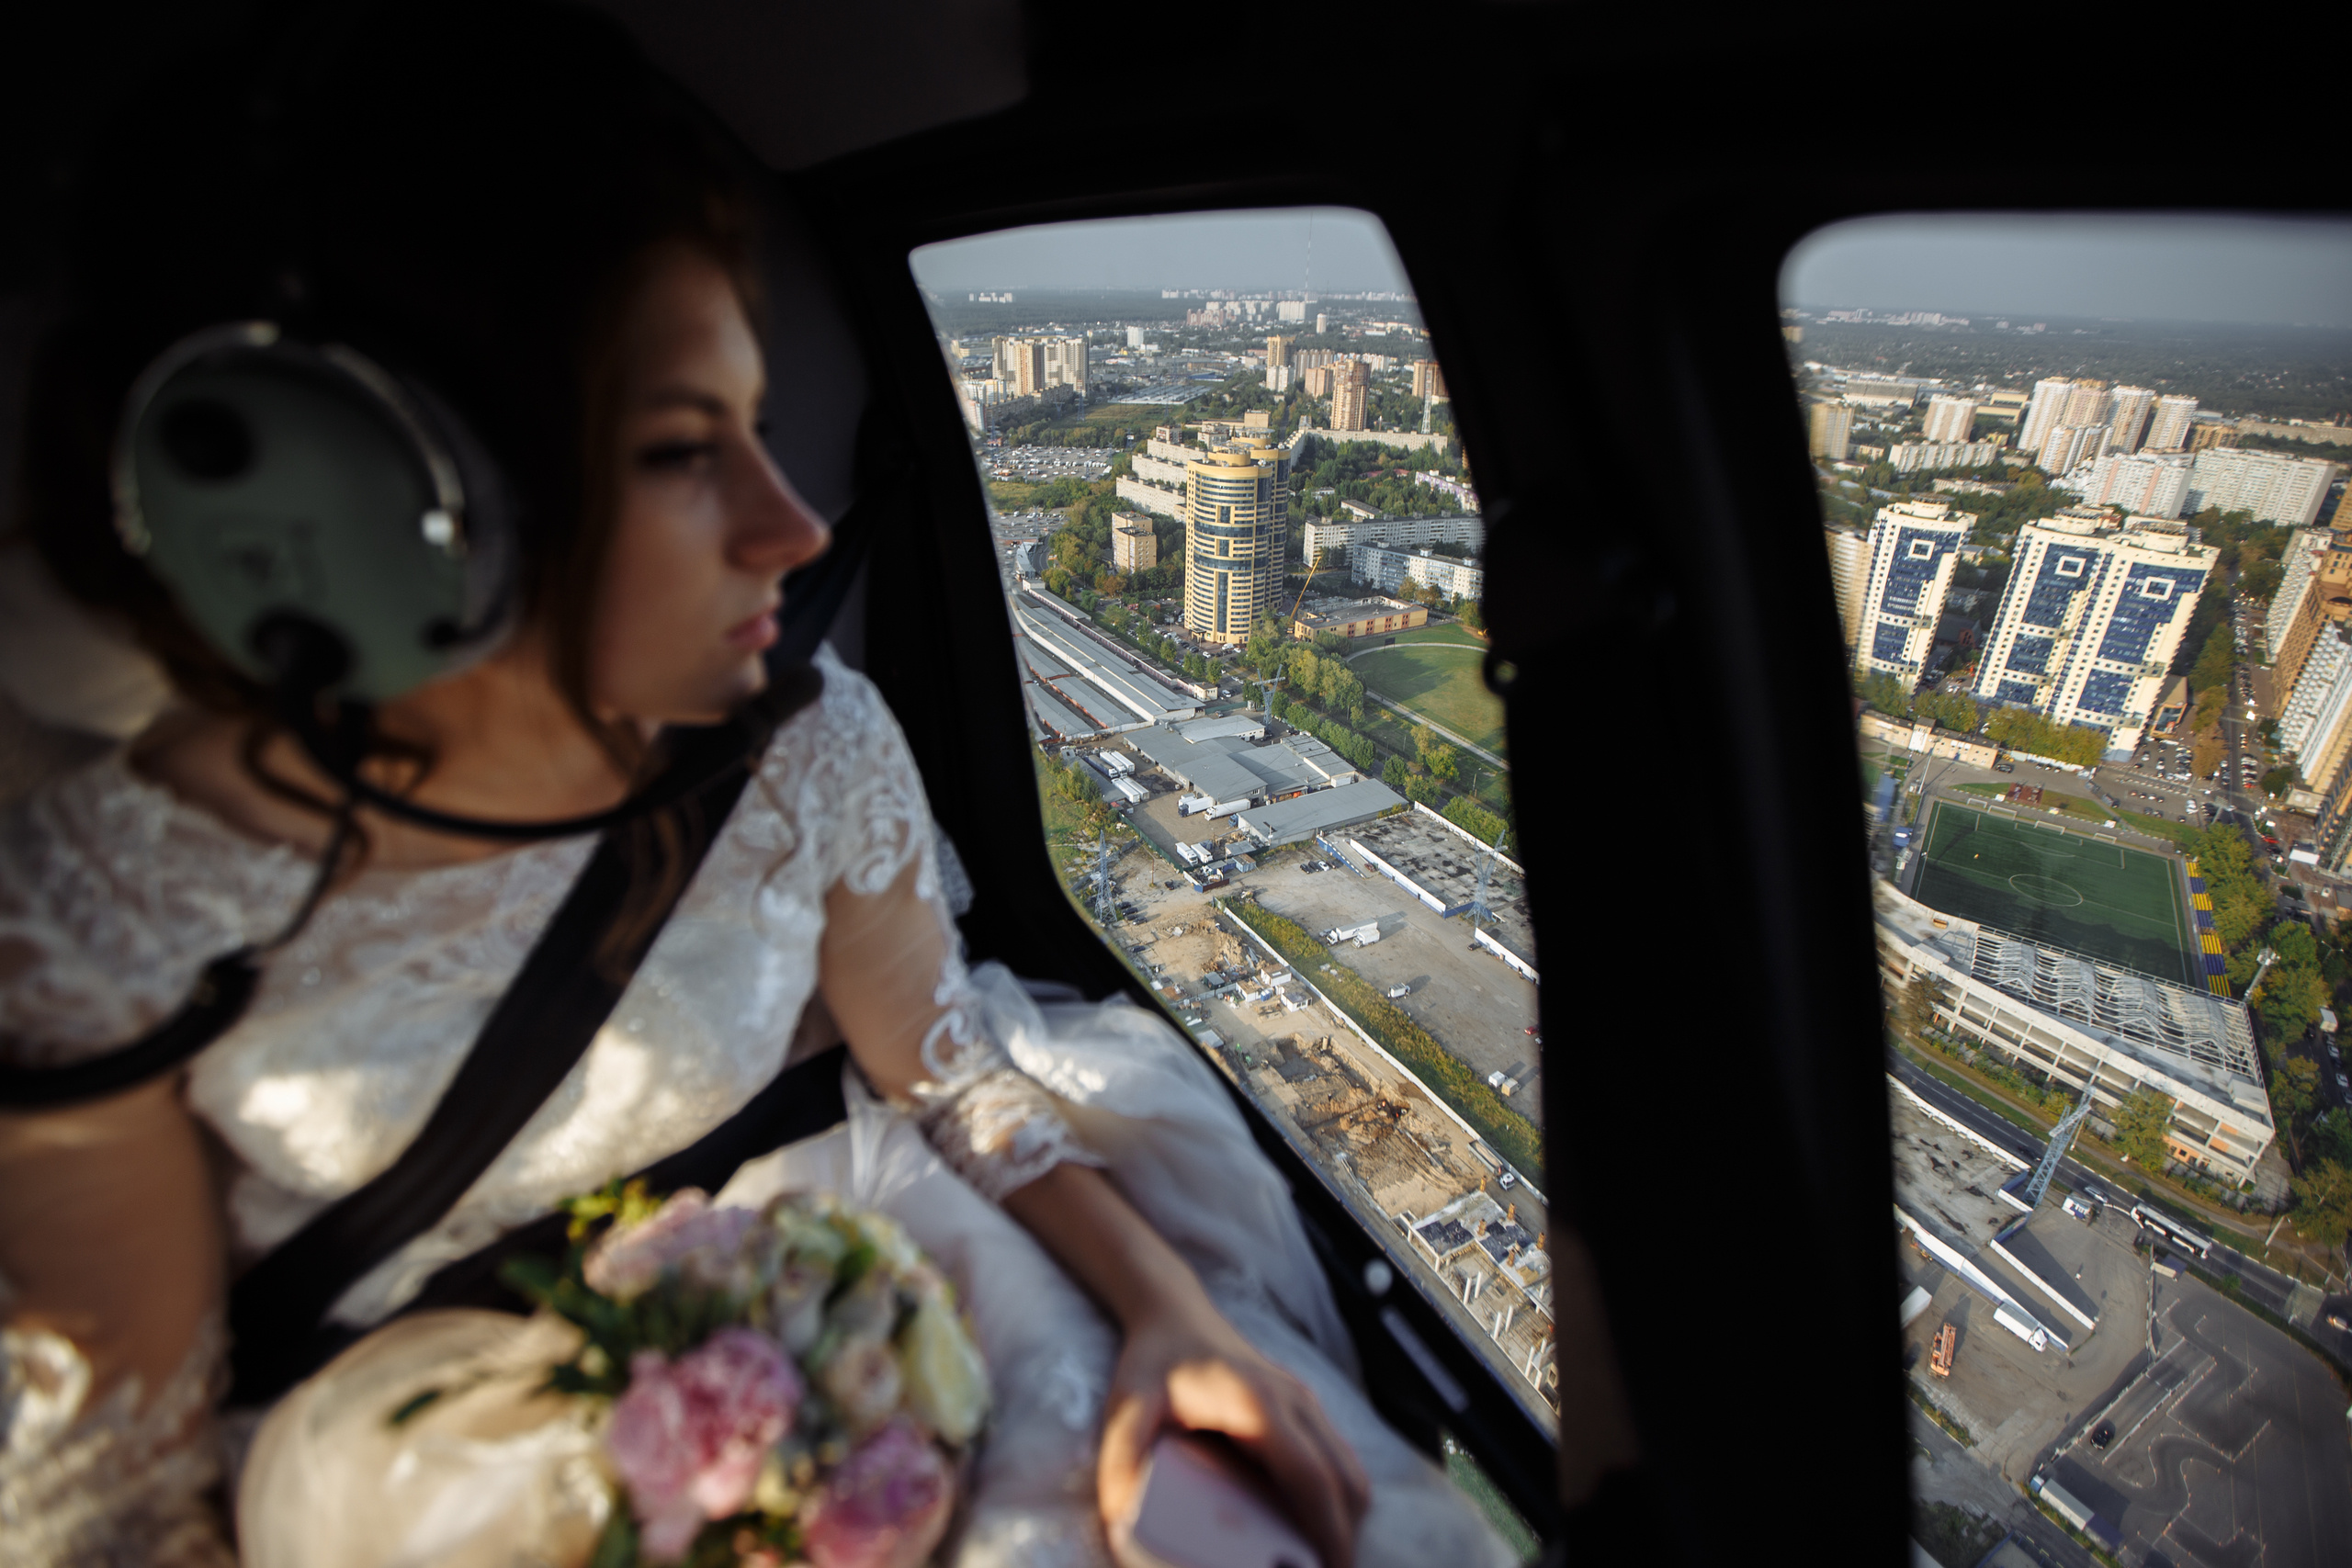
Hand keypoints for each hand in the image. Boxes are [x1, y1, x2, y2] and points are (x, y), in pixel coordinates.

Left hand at [1098, 1302, 1369, 1567]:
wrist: (1173, 1314)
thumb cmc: (1153, 1361)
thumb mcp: (1127, 1408)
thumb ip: (1123, 1461)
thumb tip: (1124, 1520)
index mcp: (1259, 1405)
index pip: (1312, 1477)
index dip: (1328, 1531)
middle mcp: (1294, 1402)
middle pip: (1346, 1481)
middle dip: (1342, 1536)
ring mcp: (1305, 1404)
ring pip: (1349, 1472)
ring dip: (1342, 1519)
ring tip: (1309, 1559)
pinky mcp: (1304, 1411)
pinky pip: (1336, 1461)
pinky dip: (1334, 1499)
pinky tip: (1303, 1527)